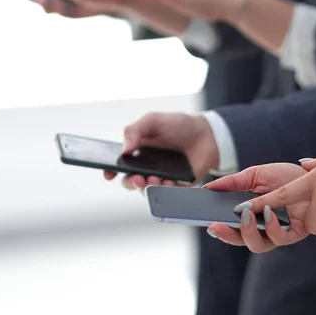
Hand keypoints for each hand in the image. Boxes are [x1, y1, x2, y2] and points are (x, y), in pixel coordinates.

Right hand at [103, 112, 219, 190]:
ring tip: (154, 179)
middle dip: (131, 182)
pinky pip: (168, 194)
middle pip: (131, 182)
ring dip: (147, 188)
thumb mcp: (153, 120)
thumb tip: (124, 150)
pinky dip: (166, 190)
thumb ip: (134, 130)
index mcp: (137, 152)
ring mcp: (161, 177)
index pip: (119, 165)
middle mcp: (147, 167)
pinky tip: (169, 182)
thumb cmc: (178, 125)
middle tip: (137, 178)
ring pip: (148, 190)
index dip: (111, 171)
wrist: (206, 132)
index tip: (109, 174)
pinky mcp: (177, 185)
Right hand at [202, 164, 309, 252]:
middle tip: (216, 225)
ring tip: (245, 215)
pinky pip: (280, 238)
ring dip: (248, 232)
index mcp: (249, 215)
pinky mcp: (295, 232)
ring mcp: (278, 231)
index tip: (207, 222)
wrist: (313, 173)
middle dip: (227, 235)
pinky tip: (268, 212)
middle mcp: (262, 227)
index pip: (231, 228)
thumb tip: (207, 187)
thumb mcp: (254, 175)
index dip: (219, 229)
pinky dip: (271, 227)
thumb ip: (231, 182)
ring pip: (258, 245)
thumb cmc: (284, 176)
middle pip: (241, 240)